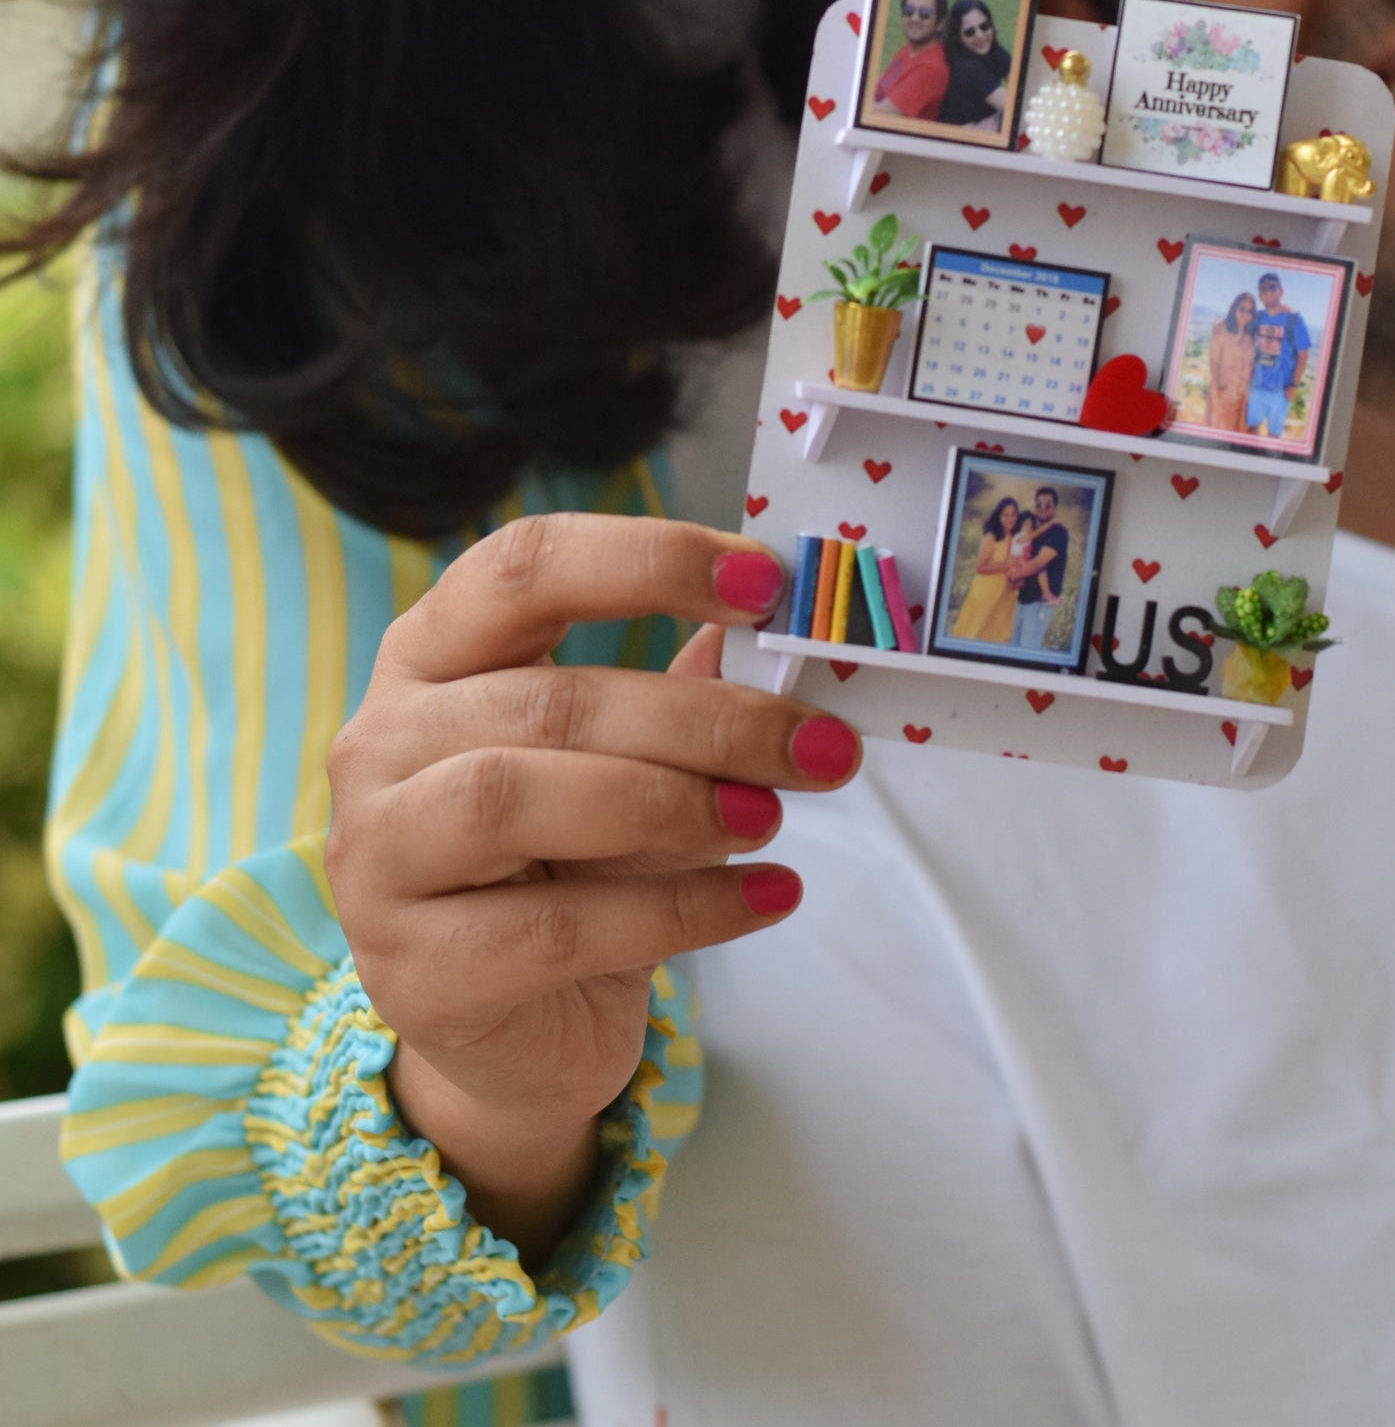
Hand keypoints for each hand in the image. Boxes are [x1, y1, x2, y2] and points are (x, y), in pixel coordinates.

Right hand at [324, 515, 857, 1258]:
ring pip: (518, 799)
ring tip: (770, 816)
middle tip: (816, 744)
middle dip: (704, 719)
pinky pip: (555, 928)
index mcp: (430, 652)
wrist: (519, 1035)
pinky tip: (762, 898)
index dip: (649, 559)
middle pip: (548, 699)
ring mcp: (377, 858)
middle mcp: (380, 740)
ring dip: (673, 804)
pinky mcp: (412, 974)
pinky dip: (679, 910)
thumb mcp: (628, 760)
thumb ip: (684, 693)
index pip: (526, 567)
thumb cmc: (572, 865)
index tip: (766, 582)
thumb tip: (777, 628)